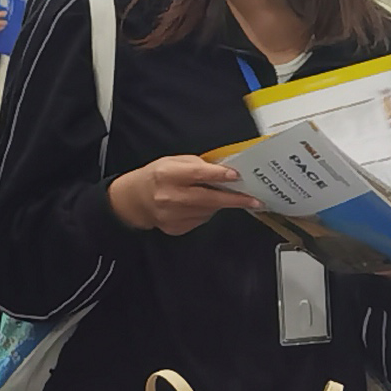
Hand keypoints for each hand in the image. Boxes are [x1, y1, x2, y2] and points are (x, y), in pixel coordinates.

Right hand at [108, 153, 256, 233]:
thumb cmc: (157, 177)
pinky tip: (199, 205)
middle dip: (234, 199)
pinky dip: (206, 212)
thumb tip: (223, 170)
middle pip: (208, 199)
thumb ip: (197, 164)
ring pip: (208, 211)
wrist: (135, 200)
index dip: (219, 175)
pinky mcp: (176, 228)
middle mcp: (170, 196)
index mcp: (168, 174)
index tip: (236, 176)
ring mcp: (172, 215)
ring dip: (219, 204)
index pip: (198, 174)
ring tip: (221, 196)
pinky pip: (201, 220)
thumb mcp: (172, 161)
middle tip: (254, 200)